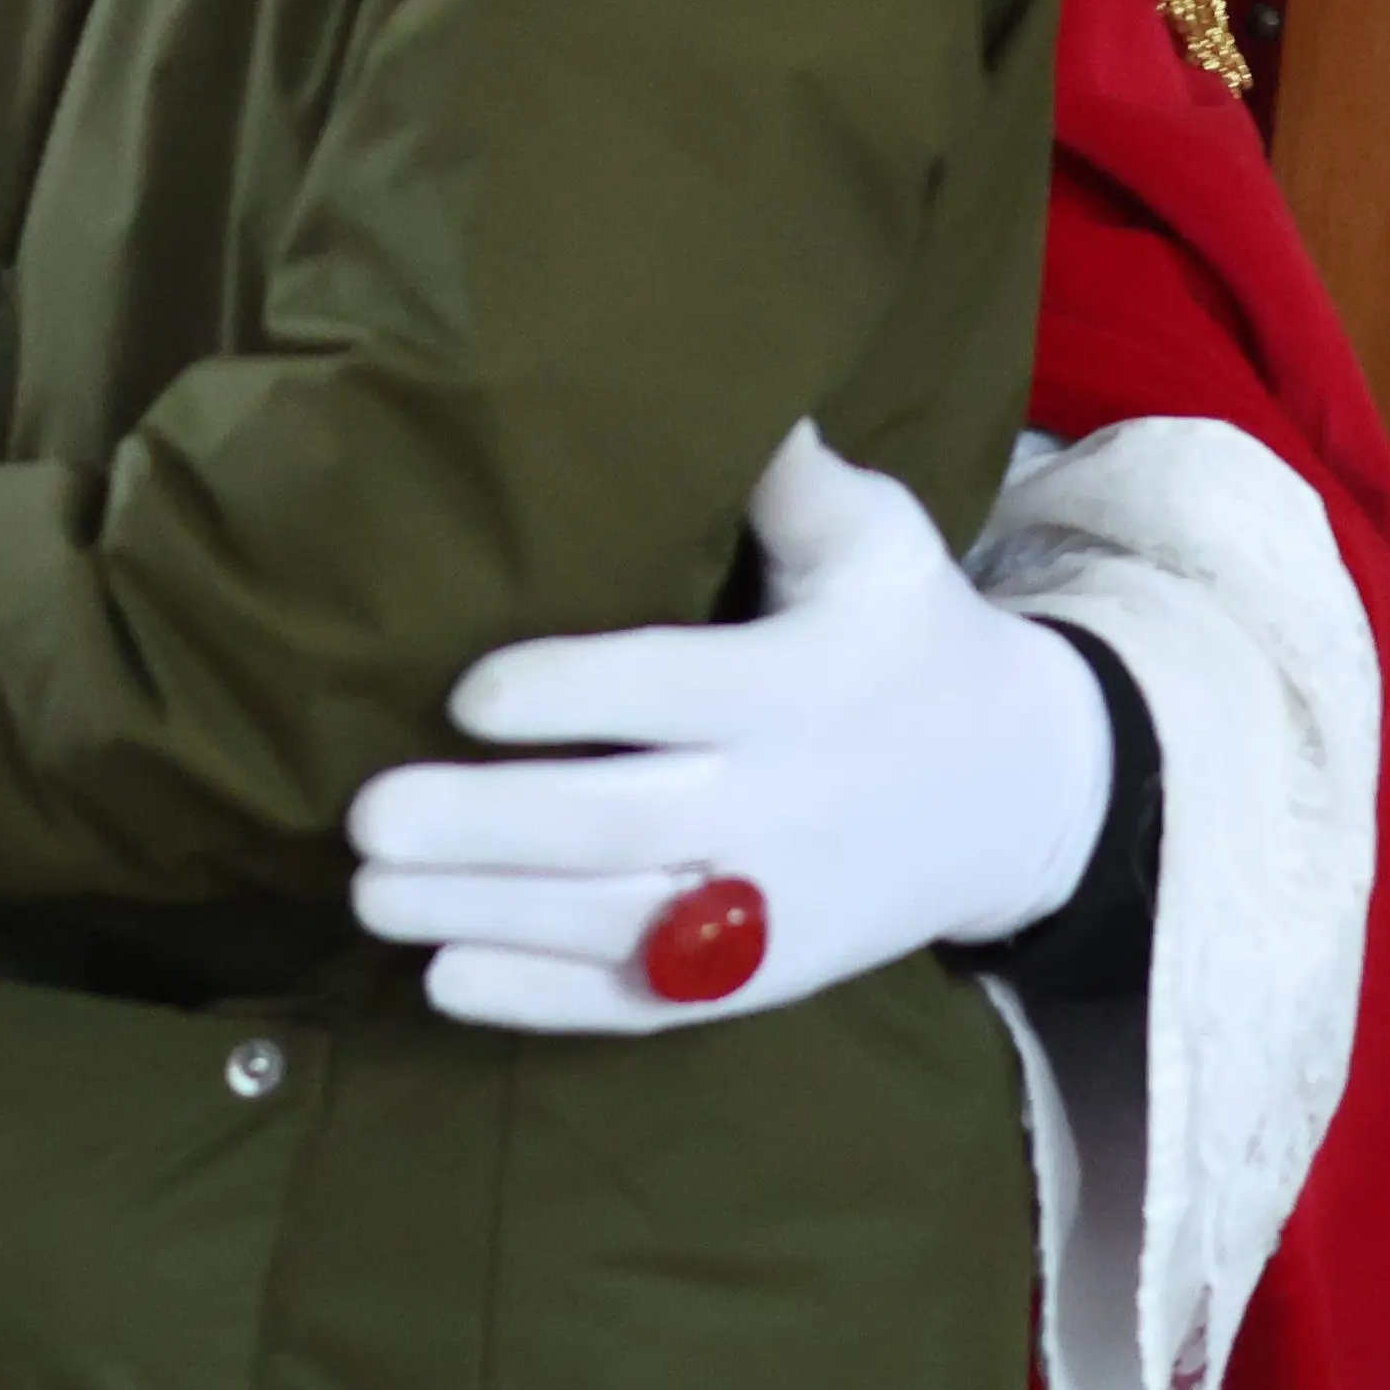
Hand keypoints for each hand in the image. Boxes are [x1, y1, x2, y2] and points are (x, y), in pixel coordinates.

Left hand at [349, 423, 1113, 1038]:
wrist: (1021, 798)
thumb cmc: (917, 641)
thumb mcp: (883, 541)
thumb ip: (796, 478)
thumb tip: (733, 386)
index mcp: (800, 685)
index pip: (670, 693)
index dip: (568, 695)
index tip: (465, 691)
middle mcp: (781, 805)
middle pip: (618, 826)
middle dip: (487, 827)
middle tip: (369, 814)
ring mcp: (768, 906)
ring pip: (611, 923)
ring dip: (485, 915)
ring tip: (370, 893)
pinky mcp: (758, 978)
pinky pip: (643, 1003)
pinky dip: (543, 1001)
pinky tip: (444, 982)